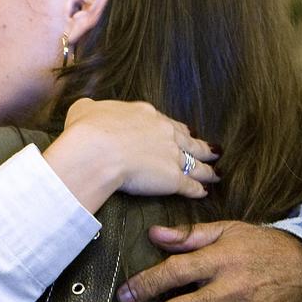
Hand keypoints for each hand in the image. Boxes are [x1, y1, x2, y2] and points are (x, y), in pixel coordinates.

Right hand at [45, 99, 217, 212]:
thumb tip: (89, 108)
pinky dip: (198, 190)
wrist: (96, 151)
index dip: (175, 129)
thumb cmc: (87, 128)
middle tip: (214, 150)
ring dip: (208, 169)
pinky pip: (191, 186)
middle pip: (189, 141)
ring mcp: (171, 155)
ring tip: (217, 173)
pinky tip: (203, 193)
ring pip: (197, 163)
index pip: (166, 122)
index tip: (182, 133)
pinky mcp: (173, 179)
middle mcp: (164, 132)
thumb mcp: (85, 108)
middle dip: (202, 146)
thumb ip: (92, 108)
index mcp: (145, 113)